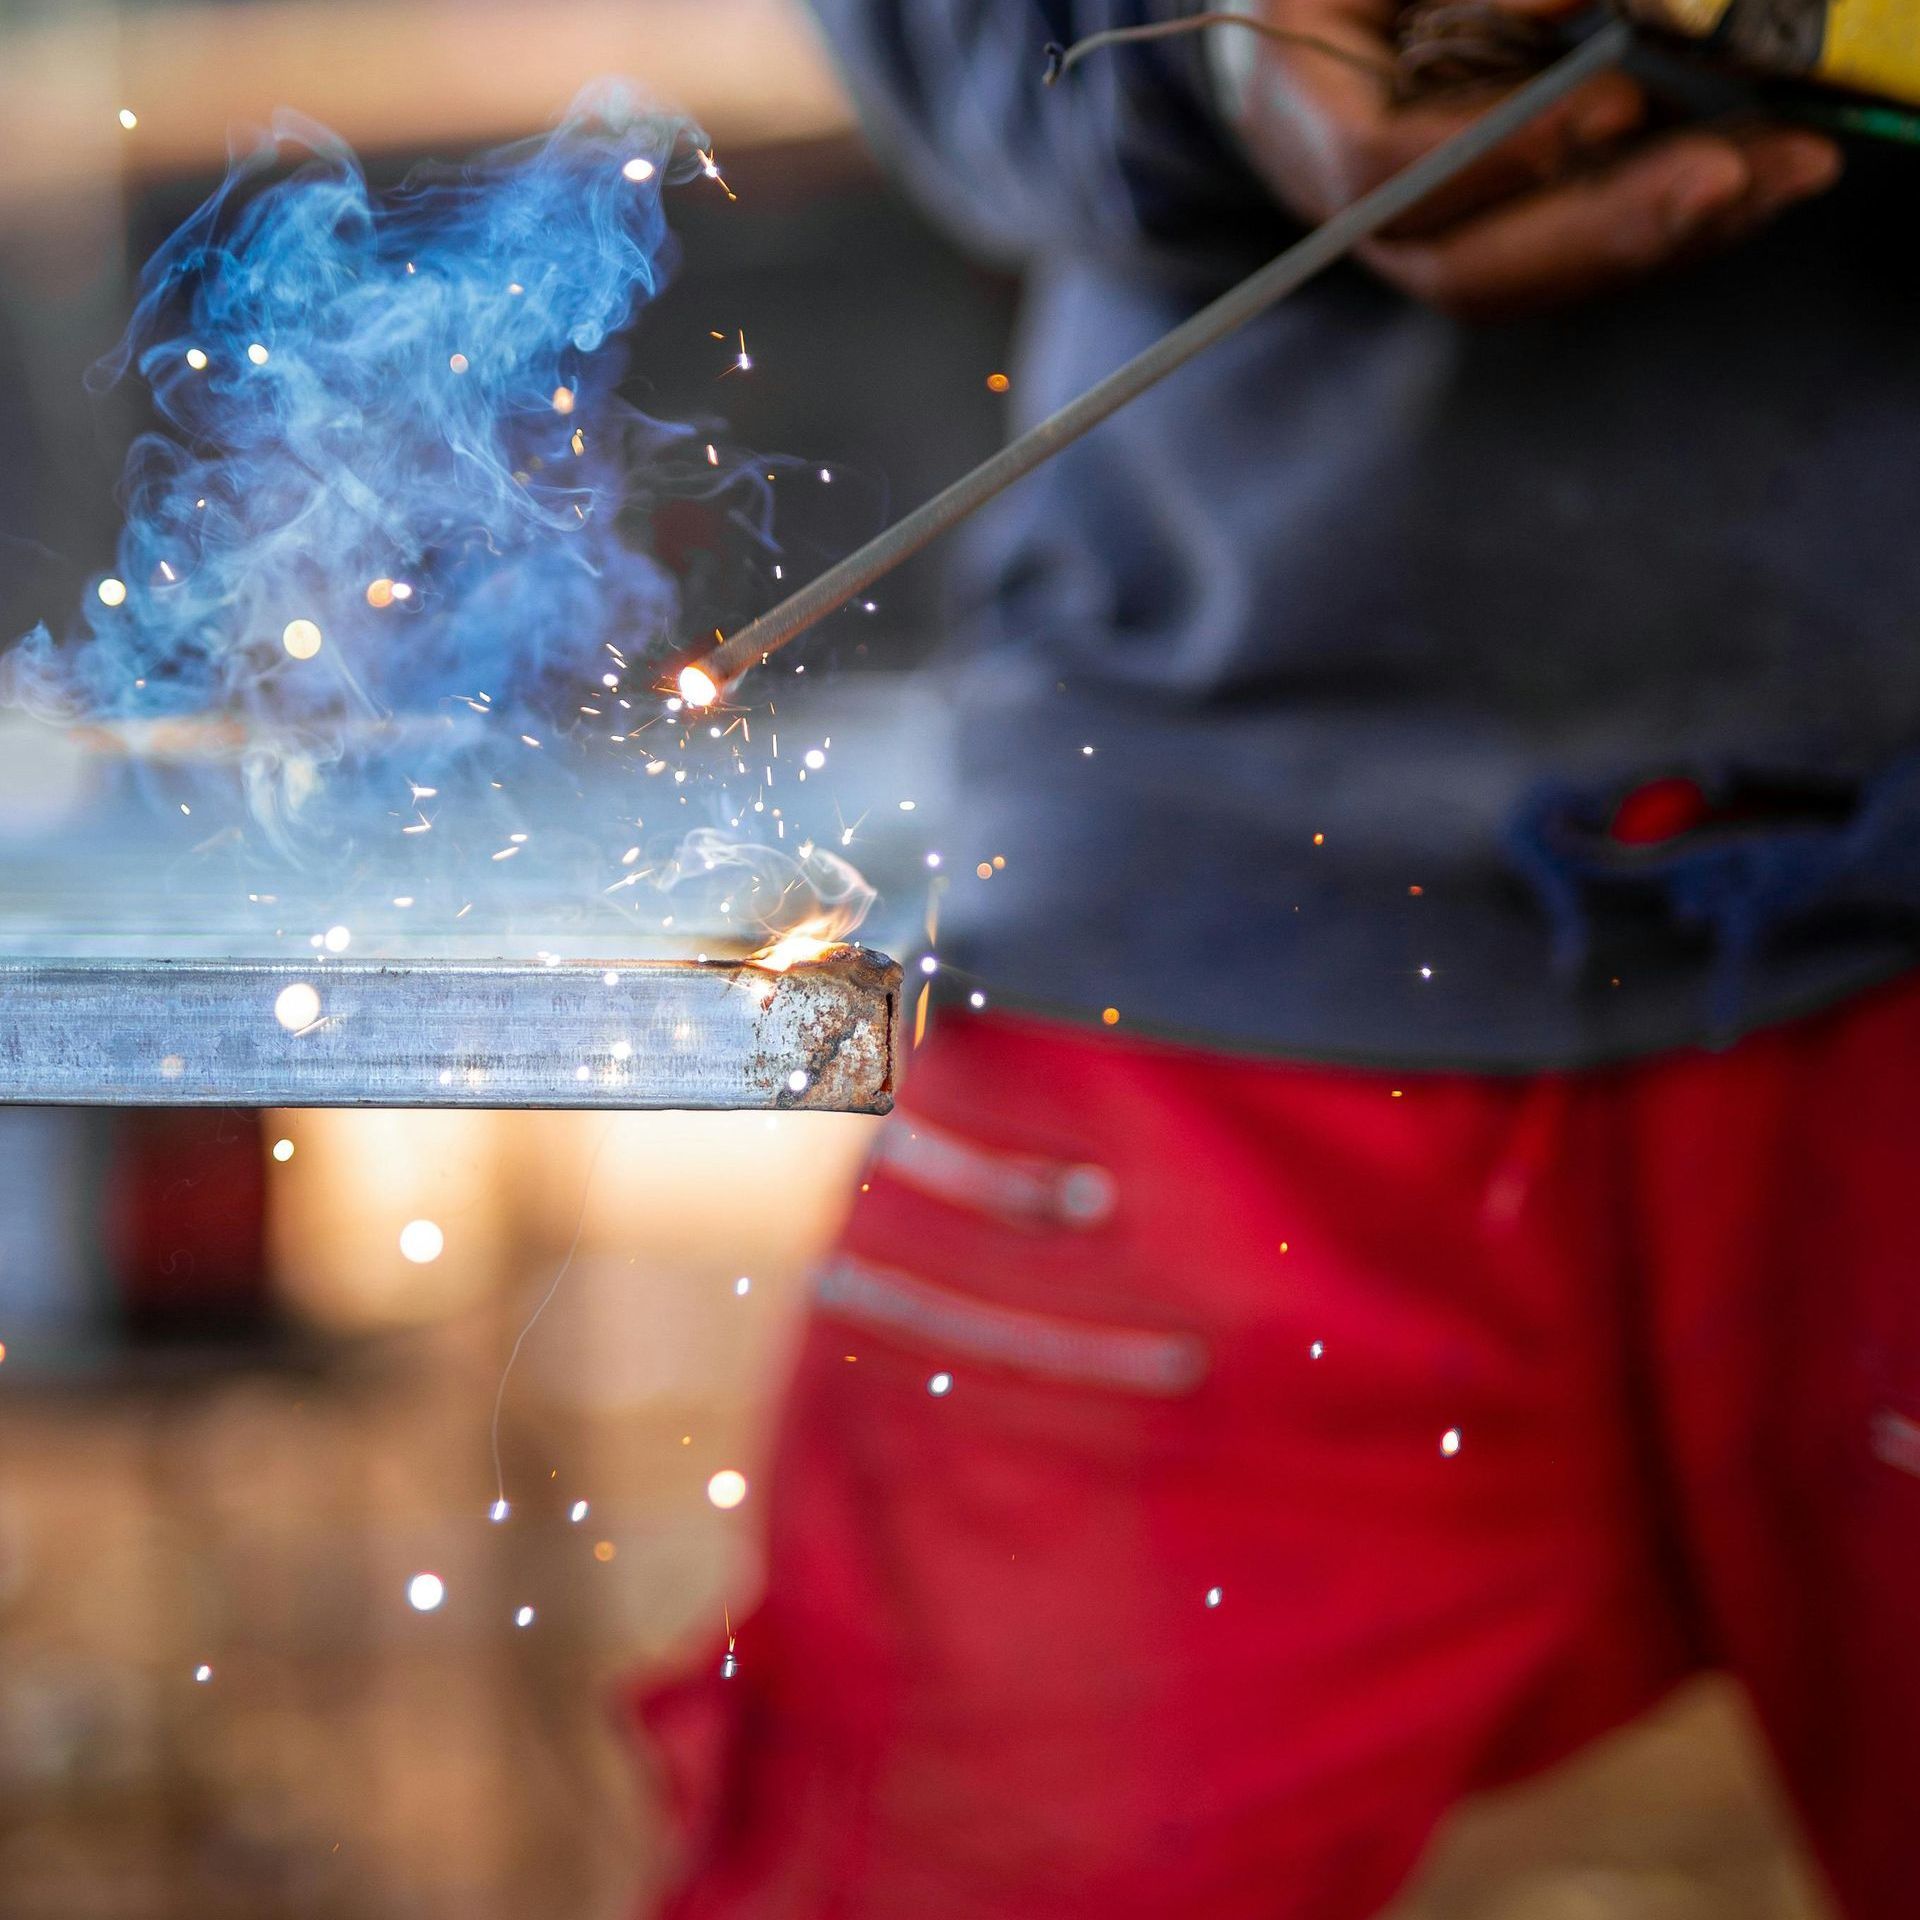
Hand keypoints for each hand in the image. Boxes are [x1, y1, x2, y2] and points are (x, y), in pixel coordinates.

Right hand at [1209, 0, 1843, 318]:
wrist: (1327, 22)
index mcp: (1300, 113)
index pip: (1379, 168)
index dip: (1496, 150)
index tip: (1612, 105)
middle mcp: (1356, 213)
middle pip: (1465, 269)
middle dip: (1604, 226)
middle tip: (1727, 173)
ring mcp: (1423, 242)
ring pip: (1537, 277)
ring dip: (1666, 232)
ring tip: (1790, 165)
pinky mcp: (1491, 242)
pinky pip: (1576, 258)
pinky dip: (1675, 224)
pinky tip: (1767, 175)